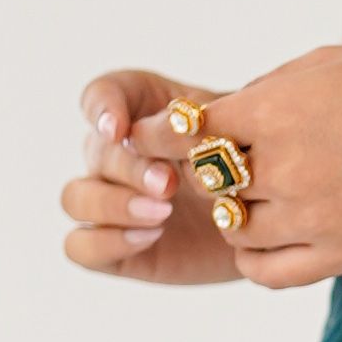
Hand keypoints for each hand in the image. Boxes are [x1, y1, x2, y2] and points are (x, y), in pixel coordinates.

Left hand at [59, 45, 341, 291]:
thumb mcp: (328, 63)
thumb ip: (268, 91)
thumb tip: (226, 113)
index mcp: (273, 111)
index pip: (182, 134)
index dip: (158, 138)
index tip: (152, 140)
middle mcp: (282, 166)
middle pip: (206, 184)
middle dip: (206, 174)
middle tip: (220, 167)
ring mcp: (309, 216)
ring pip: (233, 228)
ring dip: (234, 214)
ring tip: (257, 197)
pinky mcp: (338, 253)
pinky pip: (266, 271)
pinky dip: (253, 256)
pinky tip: (264, 238)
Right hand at [61, 72, 244, 283]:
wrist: (267, 223)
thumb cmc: (251, 166)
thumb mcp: (239, 134)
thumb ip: (208, 123)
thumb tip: (183, 119)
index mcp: (143, 111)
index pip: (102, 94)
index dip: (102, 107)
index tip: (120, 129)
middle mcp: (116, 154)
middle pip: (96, 151)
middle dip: (130, 167)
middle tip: (168, 184)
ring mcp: (110, 201)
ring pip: (74, 197)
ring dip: (112, 204)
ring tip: (162, 213)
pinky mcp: (113, 247)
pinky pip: (80, 246)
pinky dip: (106, 242)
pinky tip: (149, 237)